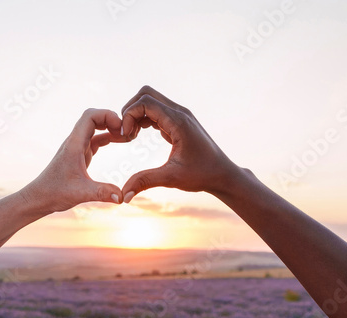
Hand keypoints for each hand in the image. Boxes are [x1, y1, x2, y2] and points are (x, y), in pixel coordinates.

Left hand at [20, 109, 123, 213]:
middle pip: (94, 117)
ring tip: (127, 136)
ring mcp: (77, 147)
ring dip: (110, 127)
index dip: (107, 116)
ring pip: (95, 127)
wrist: (40, 197)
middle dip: (111, 119)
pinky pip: (96, 138)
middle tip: (127, 132)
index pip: (90, 116)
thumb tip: (122, 197)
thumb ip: (102, 193)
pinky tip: (119, 142)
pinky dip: (108, 137)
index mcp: (74, 145)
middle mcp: (75, 142)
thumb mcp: (81, 194)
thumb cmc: (55, 193)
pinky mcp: (80, 154)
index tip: (121, 129)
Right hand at [120, 86, 241, 202]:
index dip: (129, 116)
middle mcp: (180, 113)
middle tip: (127, 134)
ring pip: (151, 100)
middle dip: (130, 110)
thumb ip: (145, 181)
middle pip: (146, 94)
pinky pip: (157, 110)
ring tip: (132, 136)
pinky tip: (140, 135)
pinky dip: (144, 118)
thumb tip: (124, 195)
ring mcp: (180, 115)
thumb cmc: (201, 175)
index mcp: (178, 122)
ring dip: (136, 114)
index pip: (145, 102)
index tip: (126, 137)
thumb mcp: (171, 178)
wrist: (222, 174)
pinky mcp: (179, 121)